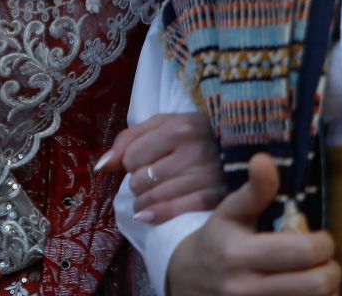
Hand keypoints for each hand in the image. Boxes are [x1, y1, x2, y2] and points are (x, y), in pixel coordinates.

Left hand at [101, 112, 226, 222]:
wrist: (239, 147)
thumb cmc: (194, 135)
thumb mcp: (162, 125)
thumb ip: (128, 140)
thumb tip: (102, 166)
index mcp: (179, 127)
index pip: (131, 156)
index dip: (132, 161)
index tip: (145, 161)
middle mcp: (194, 150)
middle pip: (140, 179)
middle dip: (139, 182)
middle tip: (151, 179)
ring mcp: (206, 175)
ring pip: (152, 198)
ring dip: (143, 202)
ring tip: (150, 196)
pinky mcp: (215, 198)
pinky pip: (174, 212)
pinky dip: (155, 215)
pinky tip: (148, 215)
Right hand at [164, 153, 339, 295]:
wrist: (187, 281)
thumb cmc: (216, 240)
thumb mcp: (230, 212)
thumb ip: (254, 190)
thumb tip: (264, 158)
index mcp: (239, 253)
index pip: (304, 251)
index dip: (323, 243)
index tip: (319, 237)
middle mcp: (246, 289)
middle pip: (317, 284)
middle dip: (331, 269)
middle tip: (324, 261)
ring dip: (327, 290)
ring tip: (316, 276)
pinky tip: (306, 292)